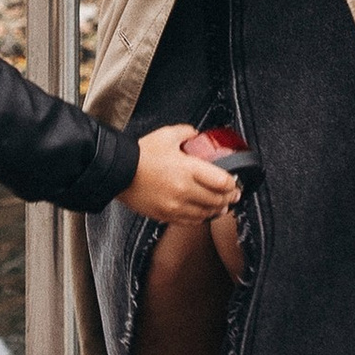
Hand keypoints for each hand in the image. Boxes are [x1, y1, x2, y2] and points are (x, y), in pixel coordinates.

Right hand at [123, 123, 241, 222]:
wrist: (118, 172)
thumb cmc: (141, 154)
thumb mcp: (166, 135)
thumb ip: (187, 132)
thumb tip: (196, 135)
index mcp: (188, 169)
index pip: (222, 181)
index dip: (233, 183)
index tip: (235, 182)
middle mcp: (184, 190)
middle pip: (217, 200)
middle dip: (229, 198)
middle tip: (234, 195)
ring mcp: (175, 205)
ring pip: (206, 213)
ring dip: (217, 210)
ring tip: (222, 206)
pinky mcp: (166, 215)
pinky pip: (190, 221)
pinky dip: (201, 218)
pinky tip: (204, 213)